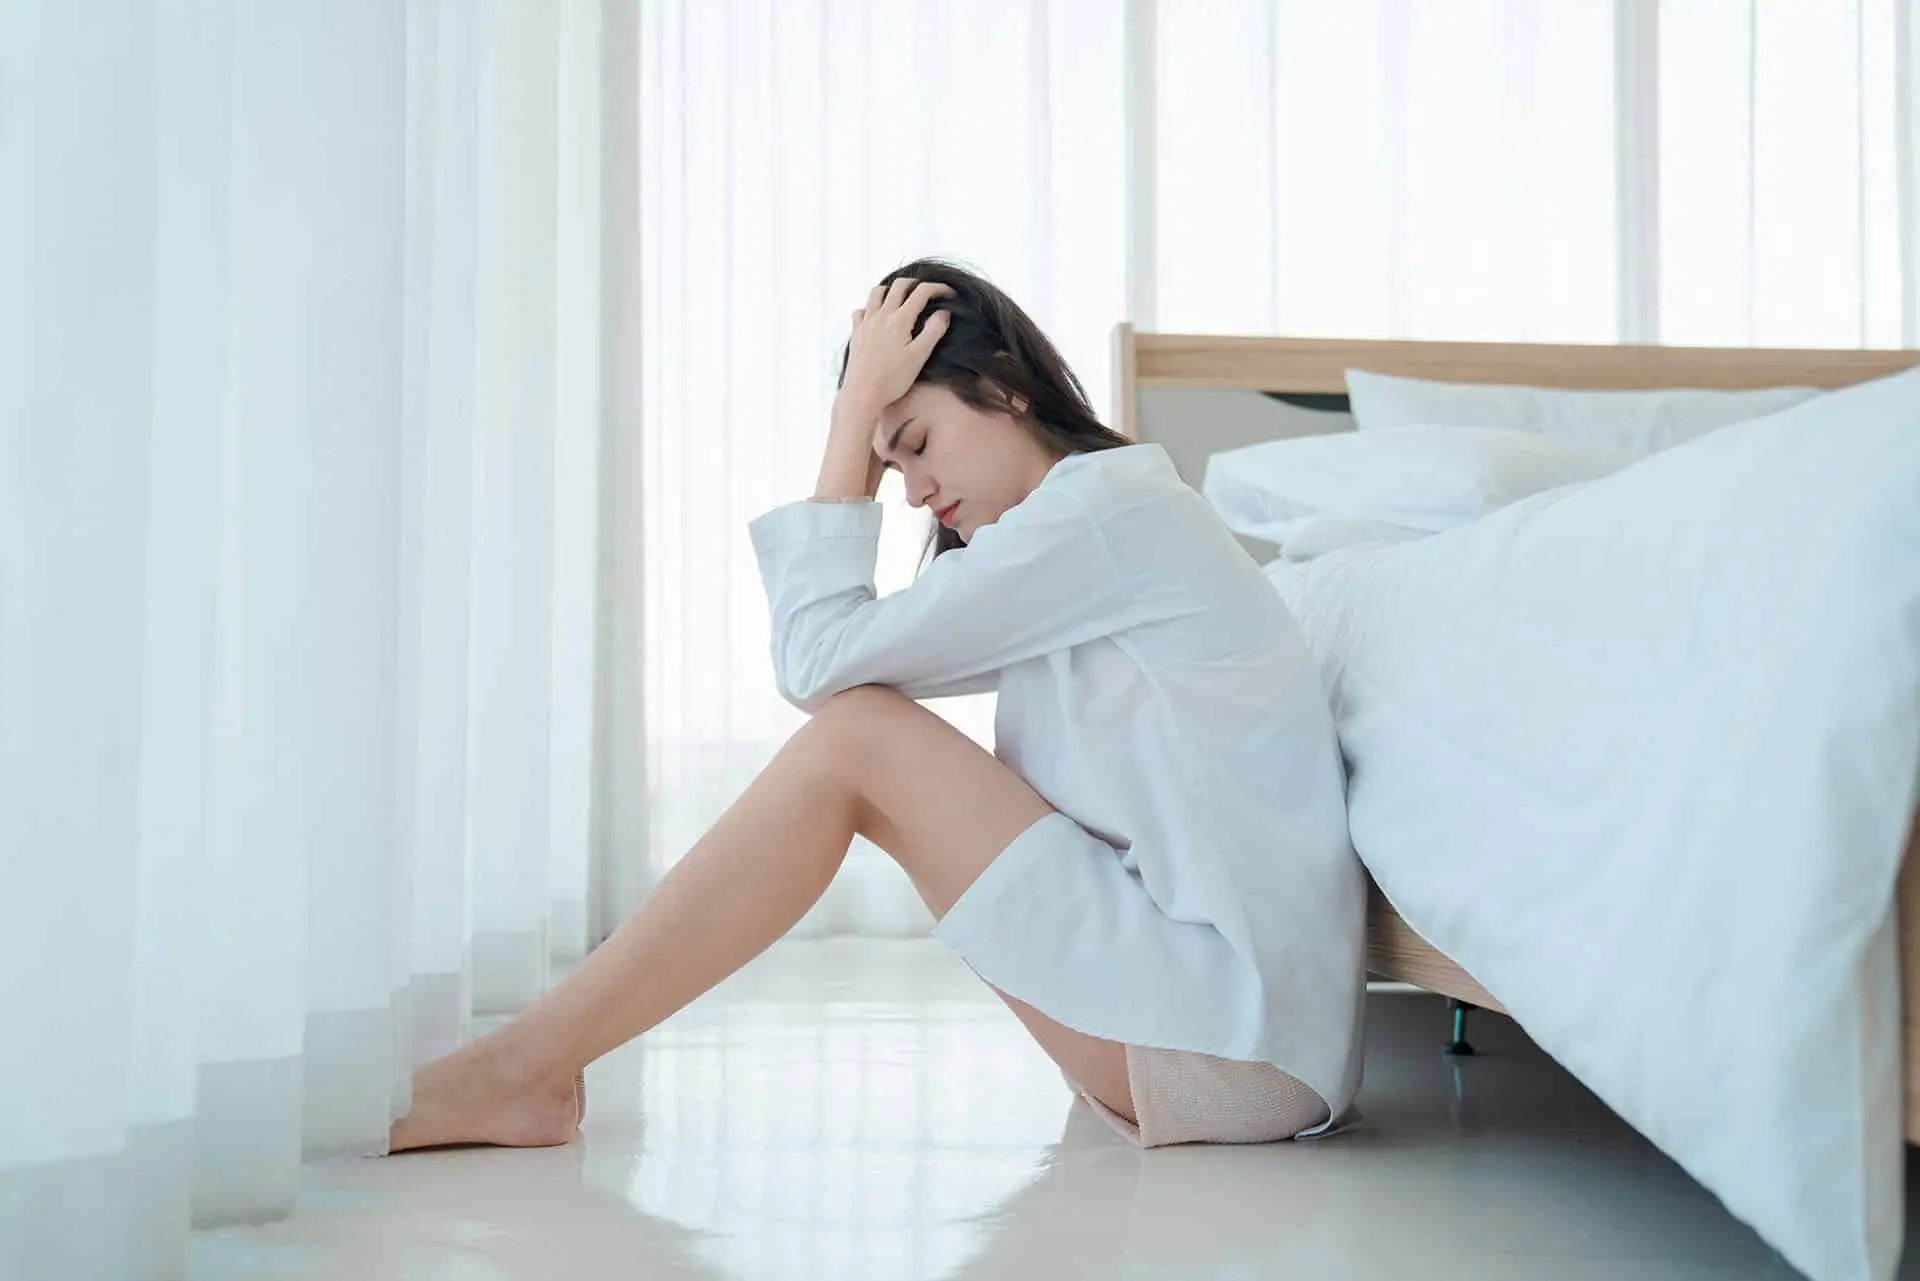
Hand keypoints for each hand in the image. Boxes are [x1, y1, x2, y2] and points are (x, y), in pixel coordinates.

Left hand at [839, 277, 953, 413]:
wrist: (862, 394)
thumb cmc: (892, 379)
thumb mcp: (920, 356)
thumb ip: (934, 331)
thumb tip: (943, 312)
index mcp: (899, 320)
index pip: (922, 292)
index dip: (938, 288)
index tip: (950, 292)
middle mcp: (881, 316)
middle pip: (899, 285)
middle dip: (916, 283)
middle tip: (927, 290)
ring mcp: (866, 323)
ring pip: (876, 293)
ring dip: (890, 289)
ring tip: (901, 297)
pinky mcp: (856, 334)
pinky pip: (861, 311)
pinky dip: (870, 307)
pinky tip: (876, 316)